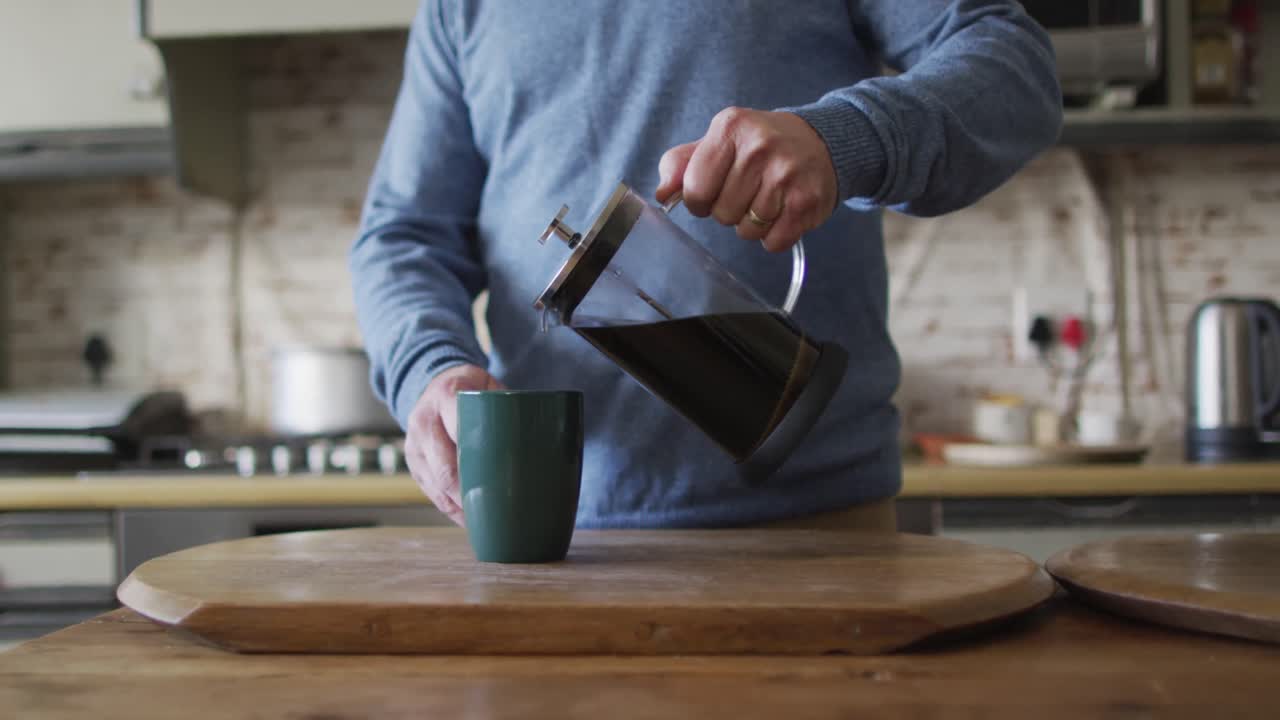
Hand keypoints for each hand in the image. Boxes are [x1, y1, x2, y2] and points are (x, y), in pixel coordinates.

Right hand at [404, 364, 503, 525]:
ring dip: (463, 508)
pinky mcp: (413, 465)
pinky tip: (472, 519)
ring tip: (488, 522)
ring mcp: (414, 445)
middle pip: (446, 468)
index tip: (502, 479)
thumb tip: (547, 439)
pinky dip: (453, 509)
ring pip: (437, 487)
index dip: (479, 459)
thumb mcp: (490, 386)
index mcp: (446, 395)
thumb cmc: (472, 388)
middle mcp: (424, 421)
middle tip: (498, 511)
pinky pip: (432, 494)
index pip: (461, 431)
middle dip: (472, 495)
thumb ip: (508, 408)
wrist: (433, 384)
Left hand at [656, 107, 836, 252]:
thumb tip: (662, 194)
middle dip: (727, 211)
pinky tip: (782, 211)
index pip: (695, 189)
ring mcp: (786, 175)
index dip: (698, 200)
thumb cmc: (760, 145)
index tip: (711, 192)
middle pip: (721, 213)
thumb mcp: (719, 140)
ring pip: (746, 231)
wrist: (821, 142)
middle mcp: (760, 147)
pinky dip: (774, 236)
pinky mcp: (806, 202)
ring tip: (766, 199)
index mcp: (731, 127)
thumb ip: (681, 164)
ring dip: (751, 224)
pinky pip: (773, 242)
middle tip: (747, 191)